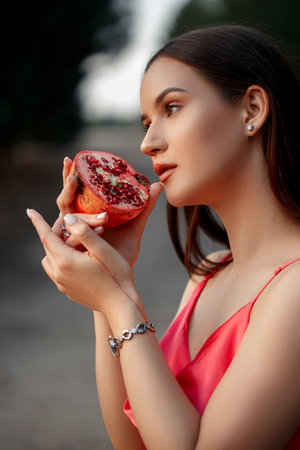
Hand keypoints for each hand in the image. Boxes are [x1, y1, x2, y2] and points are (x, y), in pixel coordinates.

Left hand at [28, 209, 142, 316]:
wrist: (120, 305)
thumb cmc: (116, 275)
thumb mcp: (102, 249)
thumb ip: (83, 232)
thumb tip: (67, 219)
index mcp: (66, 261)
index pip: (46, 236)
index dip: (38, 222)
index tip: (29, 211)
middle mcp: (59, 273)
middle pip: (49, 247)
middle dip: (54, 232)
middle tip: (66, 221)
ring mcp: (62, 284)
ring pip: (50, 259)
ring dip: (55, 247)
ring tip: (69, 240)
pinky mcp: (68, 291)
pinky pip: (56, 271)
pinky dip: (59, 260)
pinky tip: (74, 257)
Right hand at [57, 157, 163, 265]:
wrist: (121, 276)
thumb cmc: (125, 250)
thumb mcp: (136, 225)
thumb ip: (145, 206)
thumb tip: (158, 184)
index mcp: (87, 212)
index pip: (74, 190)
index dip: (69, 174)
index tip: (70, 158)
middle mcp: (76, 223)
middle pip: (65, 202)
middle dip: (68, 189)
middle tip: (75, 180)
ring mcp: (72, 237)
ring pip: (68, 222)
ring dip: (84, 218)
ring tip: (103, 220)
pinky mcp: (73, 251)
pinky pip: (72, 241)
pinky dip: (81, 237)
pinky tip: (96, 234)